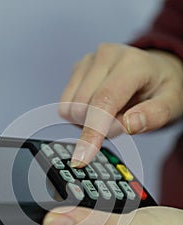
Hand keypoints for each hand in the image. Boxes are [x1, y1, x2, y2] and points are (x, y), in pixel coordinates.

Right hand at [58, 44, 182, 165]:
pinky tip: (97, 107)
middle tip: (121, 121)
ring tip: (111, 112)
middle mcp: (106, 55)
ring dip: (87, 121)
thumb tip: (128, 125)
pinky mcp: (77, 68)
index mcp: (132, 63)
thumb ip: (154, 116)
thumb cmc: (161, 88)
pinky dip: (79, 115)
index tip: (82, 159)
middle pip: (83, 107)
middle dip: (98, 126)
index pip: (104, 101)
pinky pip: (65, 104)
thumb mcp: (171, 104)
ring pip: (70, 108)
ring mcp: (89, 60)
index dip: (92, 132)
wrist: (154, 69)